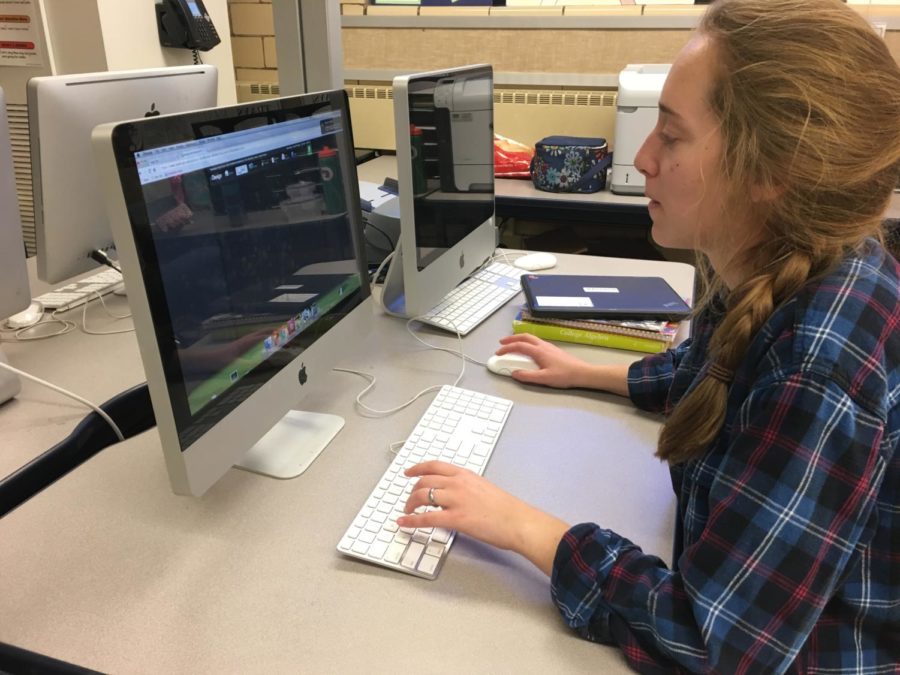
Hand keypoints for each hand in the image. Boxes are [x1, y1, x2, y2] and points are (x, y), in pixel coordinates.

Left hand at [397, 461, 569, 575]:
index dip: (417, 468)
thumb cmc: (506, 509)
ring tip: (406, 512)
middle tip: (409, 501)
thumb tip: (452, 494)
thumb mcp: (484, 488)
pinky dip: (411, 521)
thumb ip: (466, 487)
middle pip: (424, 481)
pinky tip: (404, 523)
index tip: (408, 472)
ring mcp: (456, 500)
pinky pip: (426, 518)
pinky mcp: (456, 518)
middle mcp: (458, 484)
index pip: (435, 466)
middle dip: (412, 491)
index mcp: (465, 475)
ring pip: (422, 496)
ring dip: (409, 505)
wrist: (518, 521)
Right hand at [495, 333, 592, 388]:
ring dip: (519, 339)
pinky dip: (527, 342)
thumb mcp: (544, 379)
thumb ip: (527, 376)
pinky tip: (527, 350)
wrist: (582, 373)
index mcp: (539, 351)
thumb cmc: (565, 375)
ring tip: (512, 345)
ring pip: (530, 338)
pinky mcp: (552, 350)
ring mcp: (548, 346)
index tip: (498, 353)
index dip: (506, 348)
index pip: (519, 346)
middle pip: (524, 337)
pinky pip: (536, 342)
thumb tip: (514, 373)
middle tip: (502, 343)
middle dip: (511, 338)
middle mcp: (543, 346)